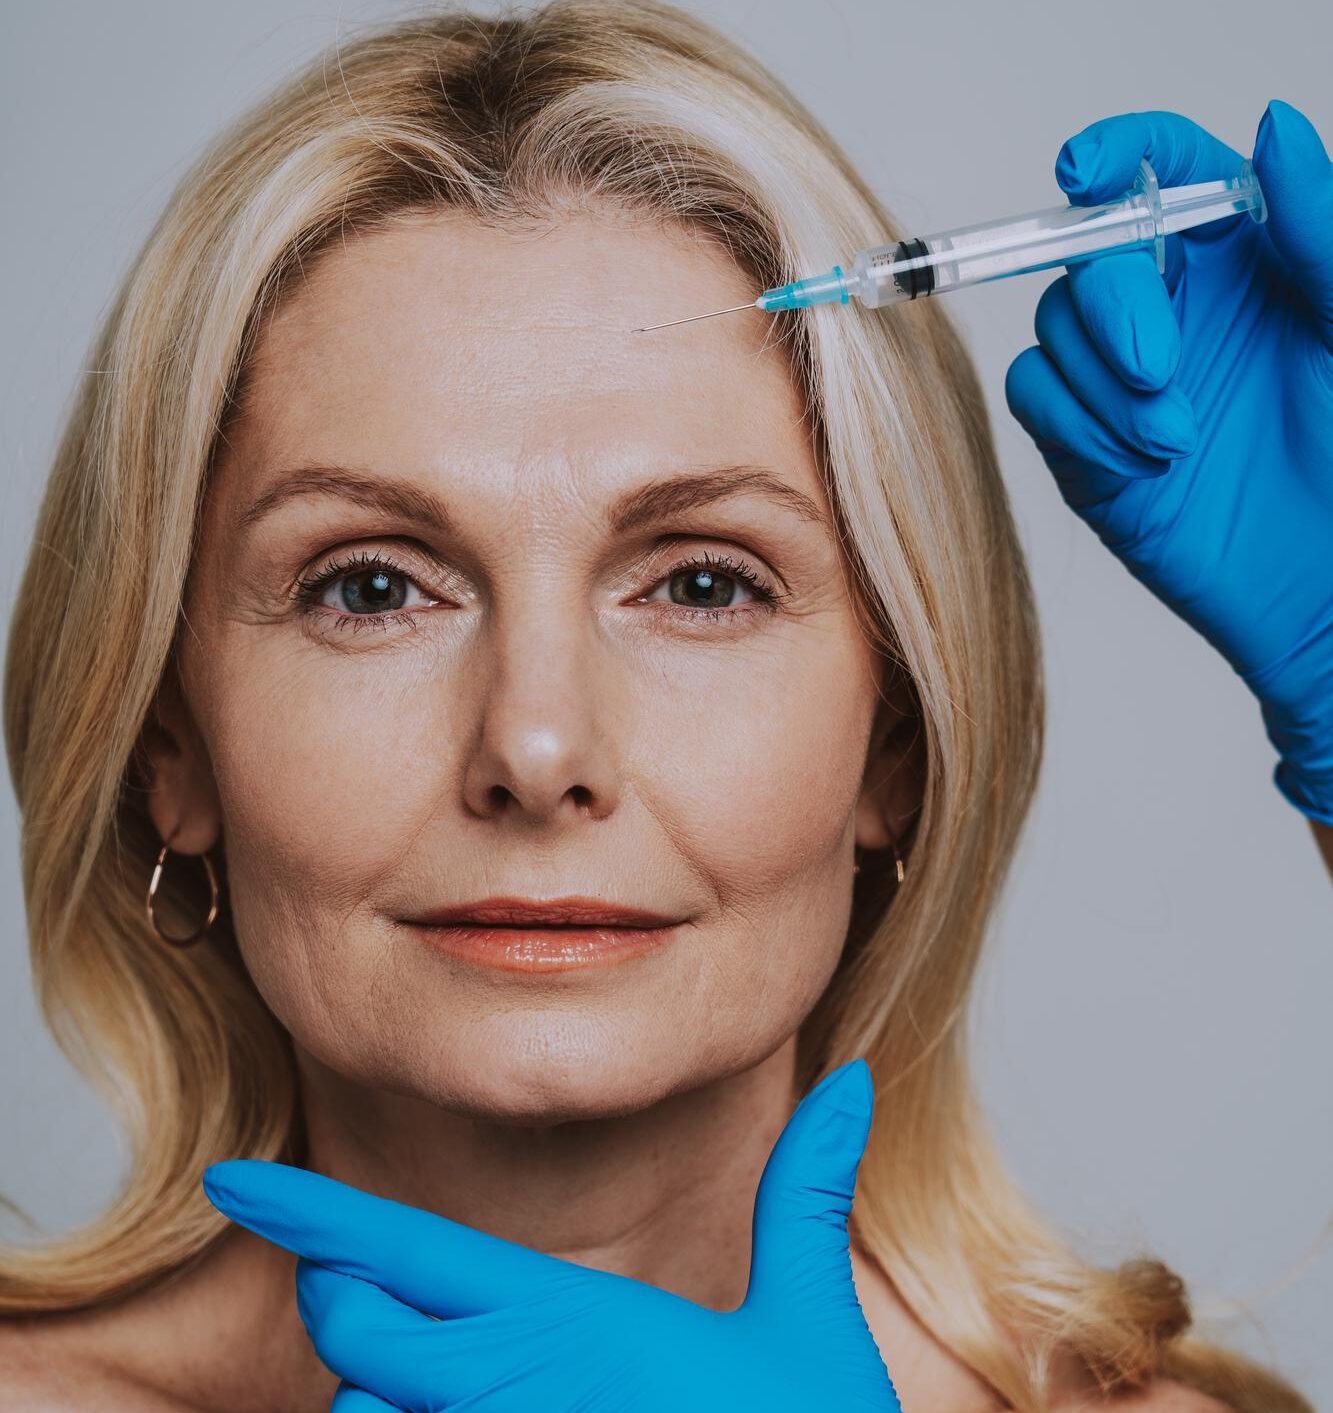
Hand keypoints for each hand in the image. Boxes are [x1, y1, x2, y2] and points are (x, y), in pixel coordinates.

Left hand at [201, 1058, 902, 1412]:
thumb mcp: (807, 1326)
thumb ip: (806, 1198)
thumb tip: (851, 1083)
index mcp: (568, 1326)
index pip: (405, 1252)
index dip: (311, 1214)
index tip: (233, 1181)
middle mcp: (507, 1395)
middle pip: (352, 1331)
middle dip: (344, 1299)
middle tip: (367, 1283)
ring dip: (382, 1398)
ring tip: (451, 1385)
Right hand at [1005, 101, 1332, 824]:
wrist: (1326, 588)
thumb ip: (1318, 228)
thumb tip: (1270, 127)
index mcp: (1242, 262)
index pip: (1164, 169)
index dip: (1120, 152)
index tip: (1088, 169)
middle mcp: (1173, 310)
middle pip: (1088, 255)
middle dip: (1113, 305)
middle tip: (1163, 365)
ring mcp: (1122, 382)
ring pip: (1052, 330)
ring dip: (1103, 384)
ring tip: (1174, 439)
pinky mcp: (1085, 447)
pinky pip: (1034, 400)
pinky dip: (1075, 426)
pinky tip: (1142, 466)